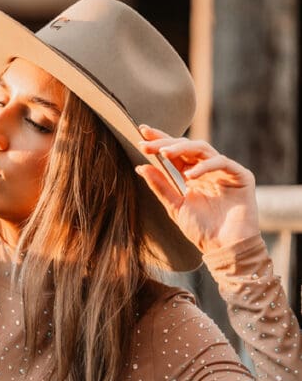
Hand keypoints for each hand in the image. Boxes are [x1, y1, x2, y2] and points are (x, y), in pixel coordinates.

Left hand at [135, 125, 259, 254]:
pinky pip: (221, 162)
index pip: (175, 152)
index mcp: (192, 175)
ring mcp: (224, 171)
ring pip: (202, 148)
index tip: (141, 132)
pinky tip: (190, 176)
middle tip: (147, 143)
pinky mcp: (240, 175)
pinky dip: (204, 166)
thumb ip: (160, 186)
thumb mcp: (175, 207)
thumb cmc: (202, 230)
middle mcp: (208, 169)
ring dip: (181, 148)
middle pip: (186, 146)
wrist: (225, 248)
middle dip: (165, 143)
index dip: (160, 140)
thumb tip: (140, 167)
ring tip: (164, 154)